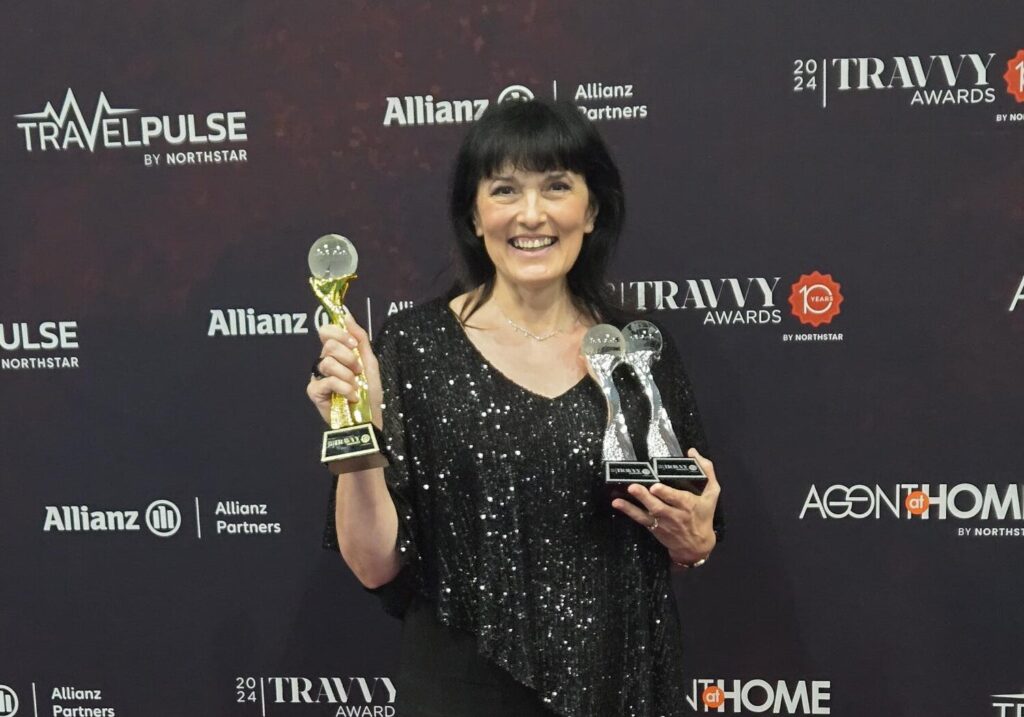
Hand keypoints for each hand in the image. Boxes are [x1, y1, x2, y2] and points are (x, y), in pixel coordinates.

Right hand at [306, 311, 382, 427]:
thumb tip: (346, 314)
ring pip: (327, 362)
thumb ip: (359, 337)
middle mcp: (325, 362)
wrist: (369, 419)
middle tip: (358, 372)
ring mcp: (318, 376)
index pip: (327, 330)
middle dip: (349, 358)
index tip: (353, 344)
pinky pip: (327, 380)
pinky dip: (344, 388)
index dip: (339, 333)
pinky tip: (350, 396)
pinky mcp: (314, 391)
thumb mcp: (370, 361)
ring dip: (348, 375)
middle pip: (329, 345)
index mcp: (337, 353)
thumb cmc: (370, 393)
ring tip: (355, 386)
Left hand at [611, 448, 720, 563]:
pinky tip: (618, 504)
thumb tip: (692, 452)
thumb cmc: (704, 515)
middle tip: (633, 487)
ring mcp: (663, 522)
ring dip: (632, 506)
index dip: (666, 494)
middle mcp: (675, 515)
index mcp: (689, 504)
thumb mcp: (712, 493)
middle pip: (659, 506)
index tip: (655, 487)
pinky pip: (640, 520)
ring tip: (621, 498)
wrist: (697, 546)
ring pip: (647, 514)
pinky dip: (629, 511)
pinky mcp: (654, 528)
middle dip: (646, 498)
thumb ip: (707, 470)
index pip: (677, 499)